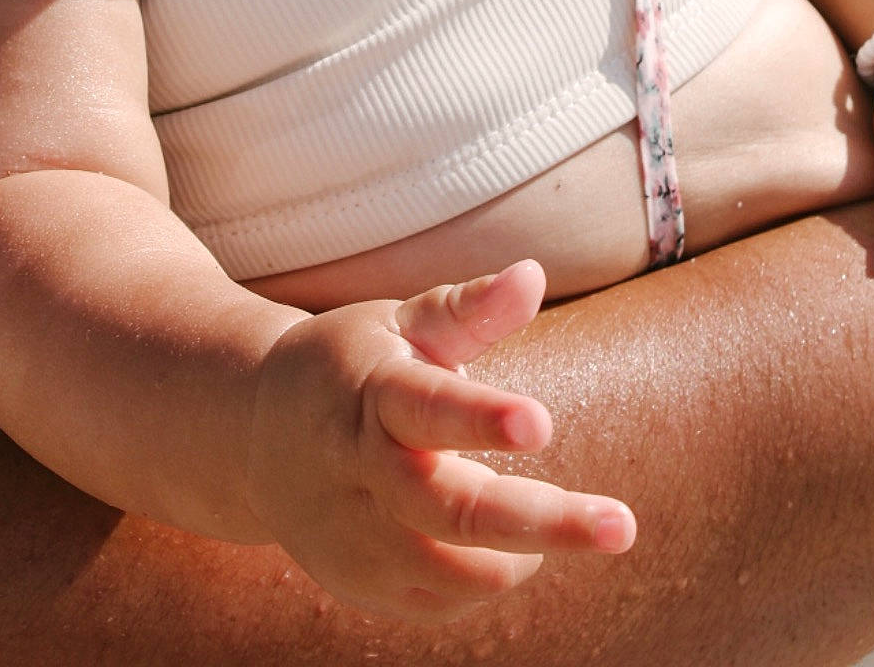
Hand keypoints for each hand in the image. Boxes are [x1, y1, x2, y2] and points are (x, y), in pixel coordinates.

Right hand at [244, 259, 635, 622]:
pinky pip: (442, 601)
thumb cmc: (352, 364)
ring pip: (453, 570)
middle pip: (453, 510)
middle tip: (622, 525)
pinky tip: (509, 544)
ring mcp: (356, 537)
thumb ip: (468, 309)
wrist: (251, 434)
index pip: (428, 408)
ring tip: (576, 522)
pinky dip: (489, 577)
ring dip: (525, 555)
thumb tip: (533, 272)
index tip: (542, 421)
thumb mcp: (401, 323)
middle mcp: (360, 472)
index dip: (481, 418)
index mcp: (372, 394)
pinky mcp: (360, 584)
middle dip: (542, 521)